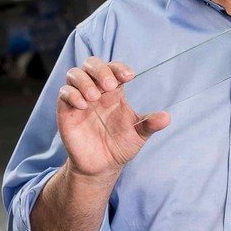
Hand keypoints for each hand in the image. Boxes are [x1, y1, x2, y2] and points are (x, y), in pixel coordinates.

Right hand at [57, 57, 169, 180]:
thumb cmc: (120, 145)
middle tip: (110, 86)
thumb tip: (167, 117)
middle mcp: (96, 90)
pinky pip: (64, 93)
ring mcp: (79, 99)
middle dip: (101, 70)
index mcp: (115, 91)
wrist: (101, 166)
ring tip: (95, 97)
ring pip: (74, 74)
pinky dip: (72, 94)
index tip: (130, 76)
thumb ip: (150, 124)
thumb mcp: (139, 135)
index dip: (120, 68)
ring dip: (85, 81)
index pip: (114, 68)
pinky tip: (84, 105)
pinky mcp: (66, 111)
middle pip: (92, 63)